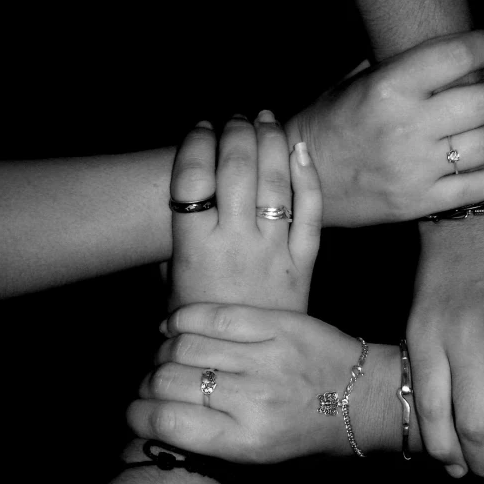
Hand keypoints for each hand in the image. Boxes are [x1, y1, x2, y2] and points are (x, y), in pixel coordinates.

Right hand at [128, 303, 378, 461]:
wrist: (364, 399)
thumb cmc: (309, 434)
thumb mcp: (261, 457)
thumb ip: (210, 439)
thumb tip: (160, 415)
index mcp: (247, 441)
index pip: (167, 423)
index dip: (138, 415)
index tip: (136, 410)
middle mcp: (253, 399)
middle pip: (169, 380)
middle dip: (149, 382)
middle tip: (154, 380)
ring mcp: (266, 357)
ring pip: (186, 344)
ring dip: (165, 349)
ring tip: (168, 354)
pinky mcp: (278, 325)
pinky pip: (215, 315)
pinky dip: (185, 318)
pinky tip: (177, 326)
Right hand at [169, 111, 320, 311]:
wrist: (245, 365)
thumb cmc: (201, 321)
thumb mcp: (170, 283)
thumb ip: (173, 241)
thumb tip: (181, 199)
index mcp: (195, 247)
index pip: (194, 178)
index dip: (197, 143)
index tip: (200, 128)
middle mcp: (236, 242)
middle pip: (237, 169)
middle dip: (236, 132)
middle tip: (236, 119)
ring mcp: (274, 250)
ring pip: (275, 182)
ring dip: (270, 142)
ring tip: (265, 119)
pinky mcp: (305, 261)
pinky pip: (312, 211)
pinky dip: (308, 176)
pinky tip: (300, 149)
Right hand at [285, 30, 483, 226]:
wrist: (301, 178)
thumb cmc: (329, 125)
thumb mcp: (355, 83)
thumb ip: (400, 66)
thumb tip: (450, 54)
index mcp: (389, 89)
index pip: (459, 56)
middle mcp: (406, 127)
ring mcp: (415, 168)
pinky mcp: (419, 201)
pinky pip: (480, 187)